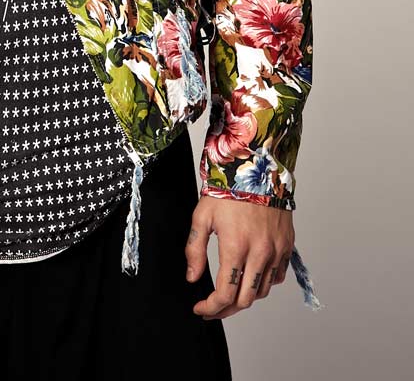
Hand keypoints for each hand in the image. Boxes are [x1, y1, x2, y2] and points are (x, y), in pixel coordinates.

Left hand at [185, 195, 293, 319]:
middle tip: (213, 307)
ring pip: (262, 291)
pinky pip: (277, 276)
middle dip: (226, 310)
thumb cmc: (227, 189)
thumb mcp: (202, 215)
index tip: (201, 309)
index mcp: (236, 246)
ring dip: (244, 297)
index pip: (225, 294)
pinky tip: (250, 276)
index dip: (211, 308)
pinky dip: (263, 283)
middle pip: (245, 300)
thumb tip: (192, 278)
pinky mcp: (287, 246)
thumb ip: (195, 249)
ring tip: (230, 291)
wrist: (256, 167)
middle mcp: (260, 253)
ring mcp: (276, 251)